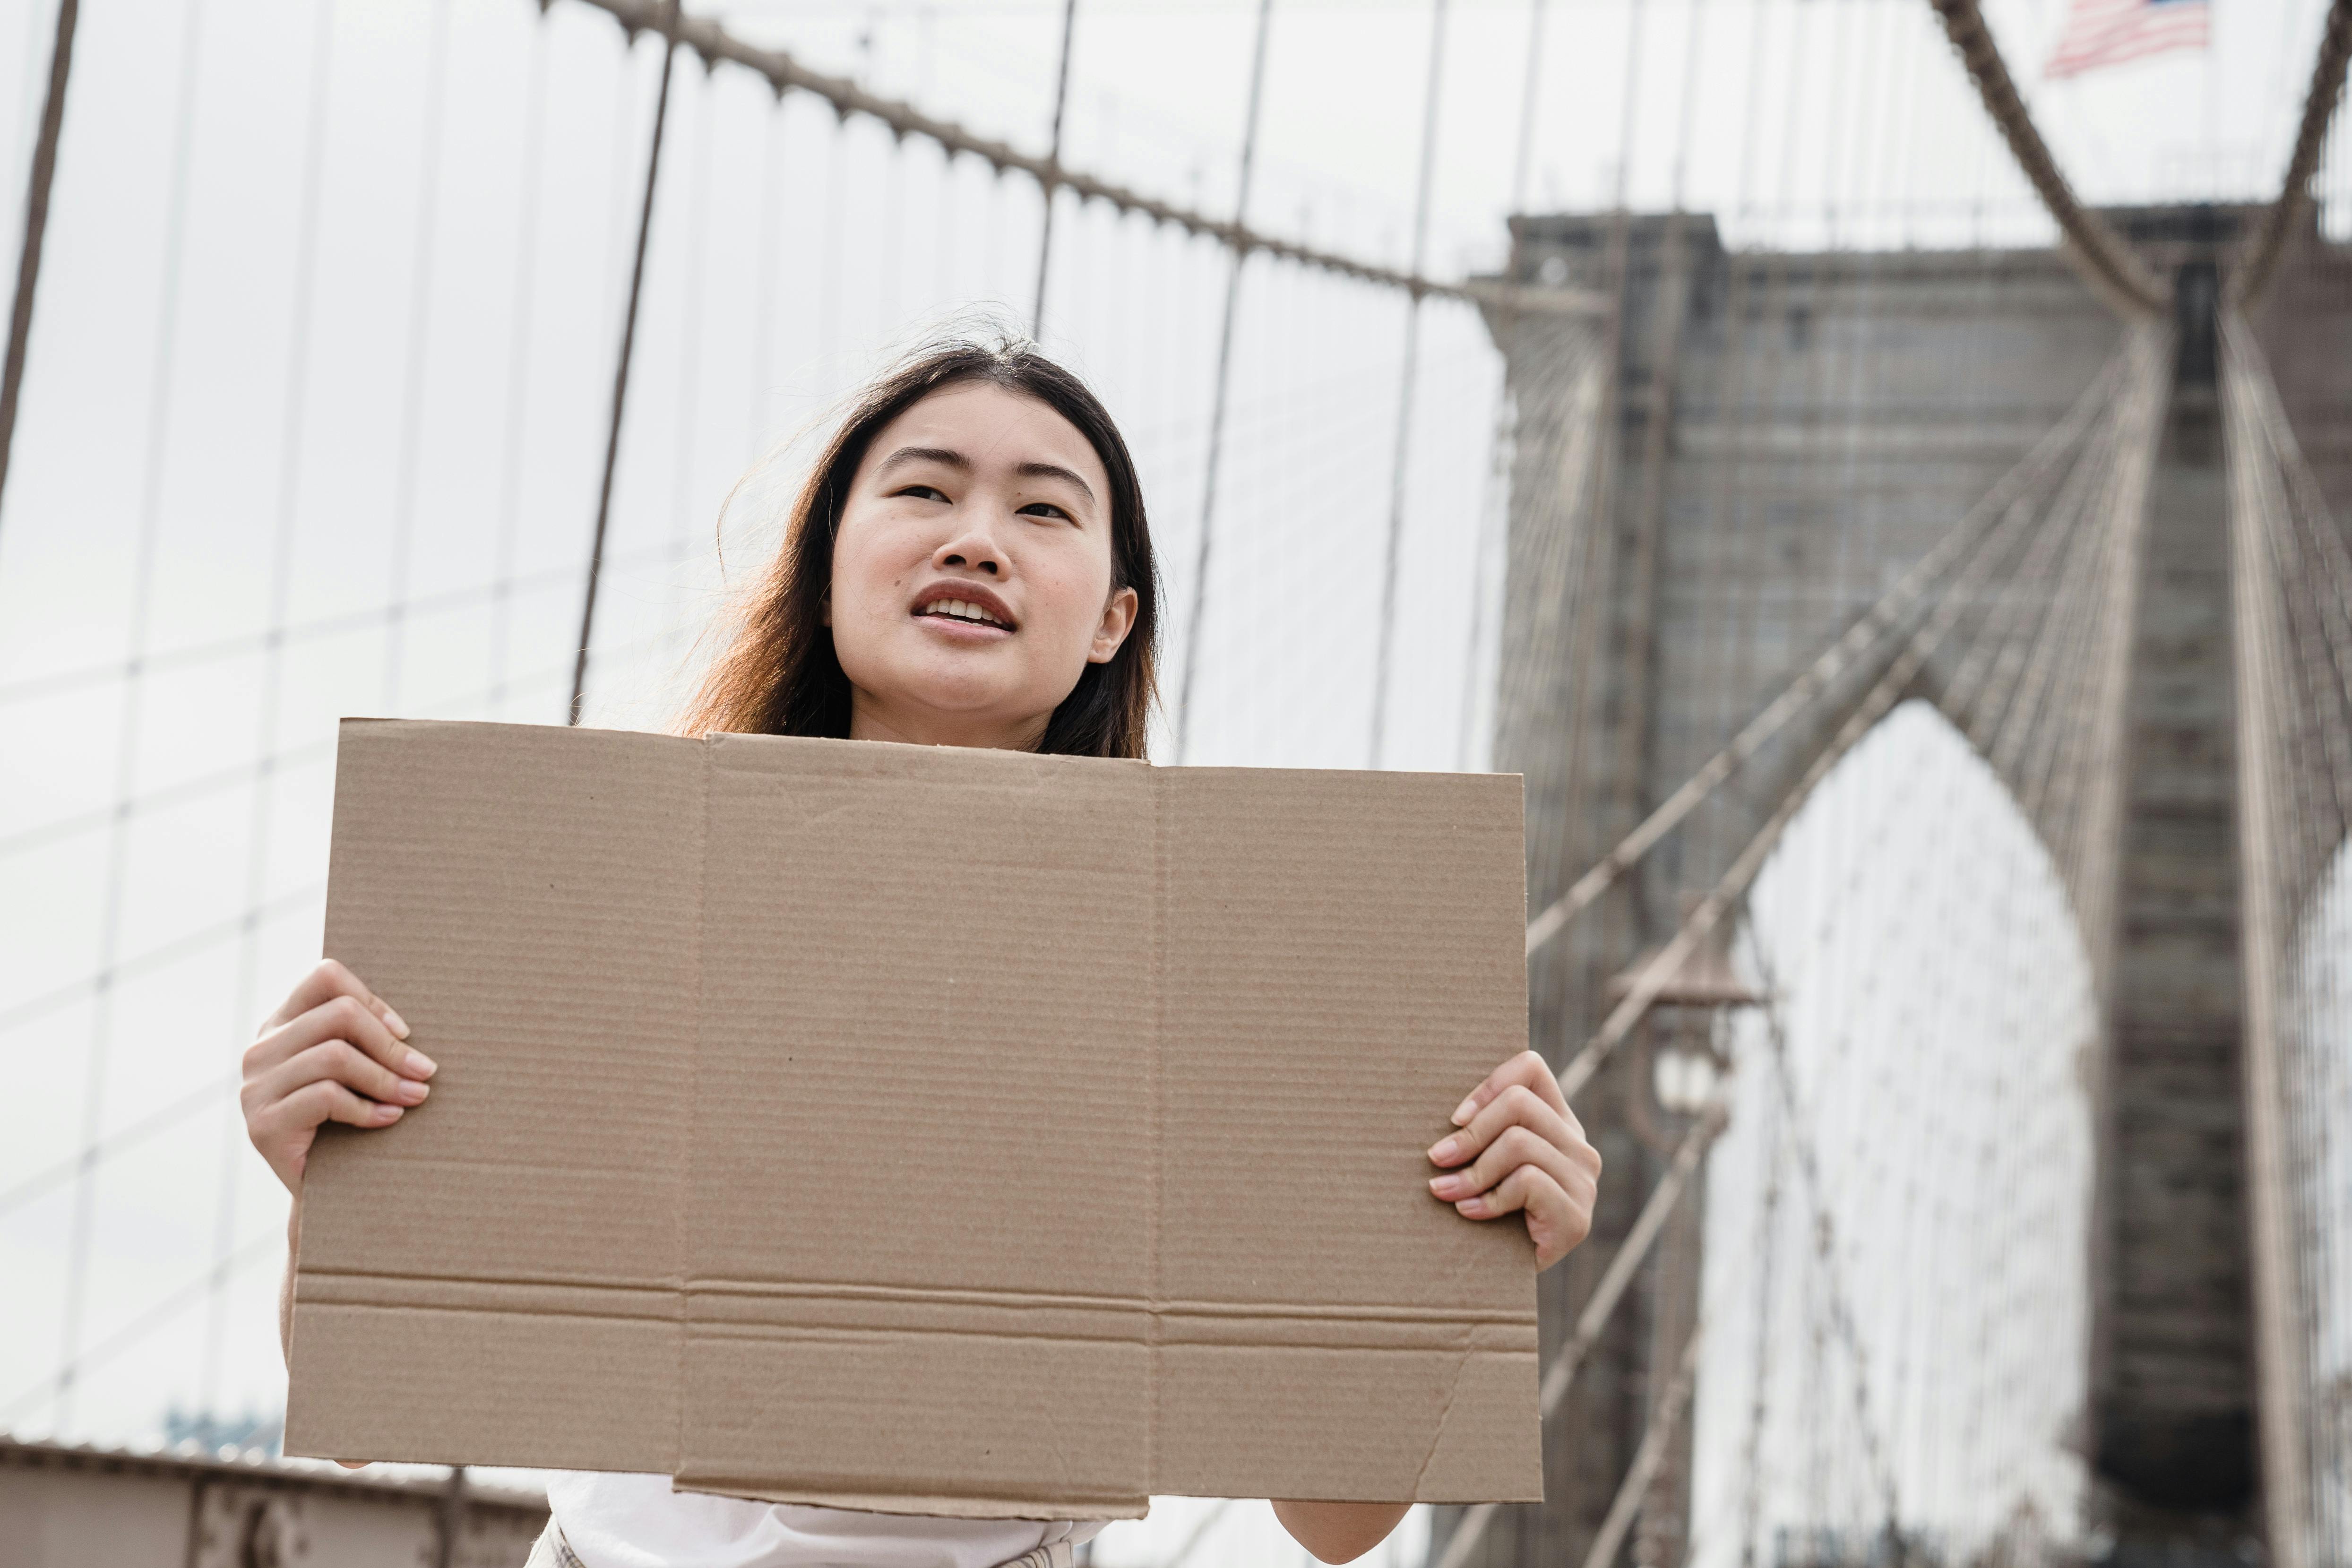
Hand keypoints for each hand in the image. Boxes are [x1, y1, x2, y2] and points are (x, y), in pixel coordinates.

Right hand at [243, 959, 432, 1195]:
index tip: (403, 1032)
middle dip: (391, 1044)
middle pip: (340, 1014)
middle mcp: (260, 1051)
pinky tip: (389, 1118)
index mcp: (281, 1026)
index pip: (325, 977)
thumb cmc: (349, 1123)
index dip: (372, 999)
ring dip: (387, 1078)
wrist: (327, 1195)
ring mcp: (255, 1088)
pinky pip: (326, 1097)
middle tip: (425, 1071)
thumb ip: (363, 1038)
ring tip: (416, 1096)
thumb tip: (406, 1027)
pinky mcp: (264, 1125)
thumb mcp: (355, 1071)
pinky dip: (367, 1108)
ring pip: (335, 1055)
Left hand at [1426, 1050, 1600, 1268]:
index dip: (1488, 1084)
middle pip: (1518, 1104)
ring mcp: (1583, 1183)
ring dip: (1472, 1171)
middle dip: (1470, 1132)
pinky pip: (1526, 1183)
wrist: (1507, 1284)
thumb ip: (1481, 1133)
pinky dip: (1488, 1199)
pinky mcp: (1576, 1218)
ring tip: (1445, 1191)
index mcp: (1558, 1124)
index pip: (1531, 1069)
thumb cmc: (1488, 1215)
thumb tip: (1443, 1113)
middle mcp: (1579, 1147)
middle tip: (1437, 1158)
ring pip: (1518, 1143)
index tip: (1455, 1118)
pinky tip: (1469, 1213)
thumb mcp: (1486, 1164)